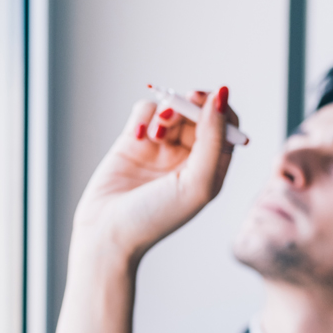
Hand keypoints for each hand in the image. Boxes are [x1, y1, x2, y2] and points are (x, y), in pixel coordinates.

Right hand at [47, 87, 239, 332]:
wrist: (107, 234)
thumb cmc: (155, 219)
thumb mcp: (198, 183)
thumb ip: (214, 140)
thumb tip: (220, 98)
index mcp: (210, 170)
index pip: (225, 128)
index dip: (219, 109)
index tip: (206, 100)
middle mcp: (187, 157)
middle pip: (199, 114)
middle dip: (191, 104)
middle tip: (180, 105)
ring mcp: (159, 148)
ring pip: (172, 108)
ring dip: (167, 110)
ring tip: (156, 131)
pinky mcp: (132, 142)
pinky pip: (144, 112)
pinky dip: (143, 114)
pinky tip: (137, 135)